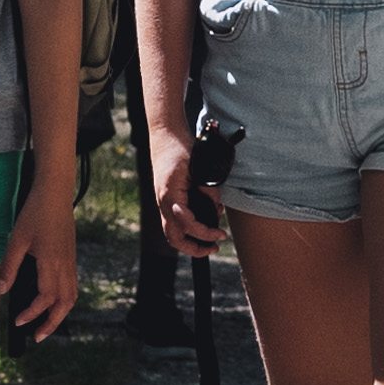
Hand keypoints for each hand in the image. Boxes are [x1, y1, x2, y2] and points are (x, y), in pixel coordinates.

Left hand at [0, 181, 77, 342]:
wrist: (55, 193)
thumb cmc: (35, 213)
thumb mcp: (17, 240)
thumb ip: (9, 267)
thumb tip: (2, 291)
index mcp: (52, 263)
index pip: (45, 299)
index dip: (32, 313)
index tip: (18, 321)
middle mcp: (66, 265)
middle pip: (64, 304)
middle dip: (52, 324)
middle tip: (37, 336)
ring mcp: (71, 261)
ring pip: (72, 296)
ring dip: (61, 313)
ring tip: (47, 323)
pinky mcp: (71, 257)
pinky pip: (73, 285)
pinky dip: (65, 299)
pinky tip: (53, 300)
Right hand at [149, 121, 226, 259]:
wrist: (165, 136)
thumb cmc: (180, 148)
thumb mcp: (199, 167)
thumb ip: (208, 190)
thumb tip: (216, 208)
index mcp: (170, 195)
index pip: (187, 224)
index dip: (205, 233)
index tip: (221, 235)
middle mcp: (163, 203)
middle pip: (174, 237)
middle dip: (194, 248)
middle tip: (214, 248)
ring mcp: (162, 203)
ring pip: (171, 233)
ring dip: (190, 242)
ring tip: (210, 243)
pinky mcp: (166, 200)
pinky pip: (174, 222)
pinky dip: (188, 229)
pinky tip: (204, 222)